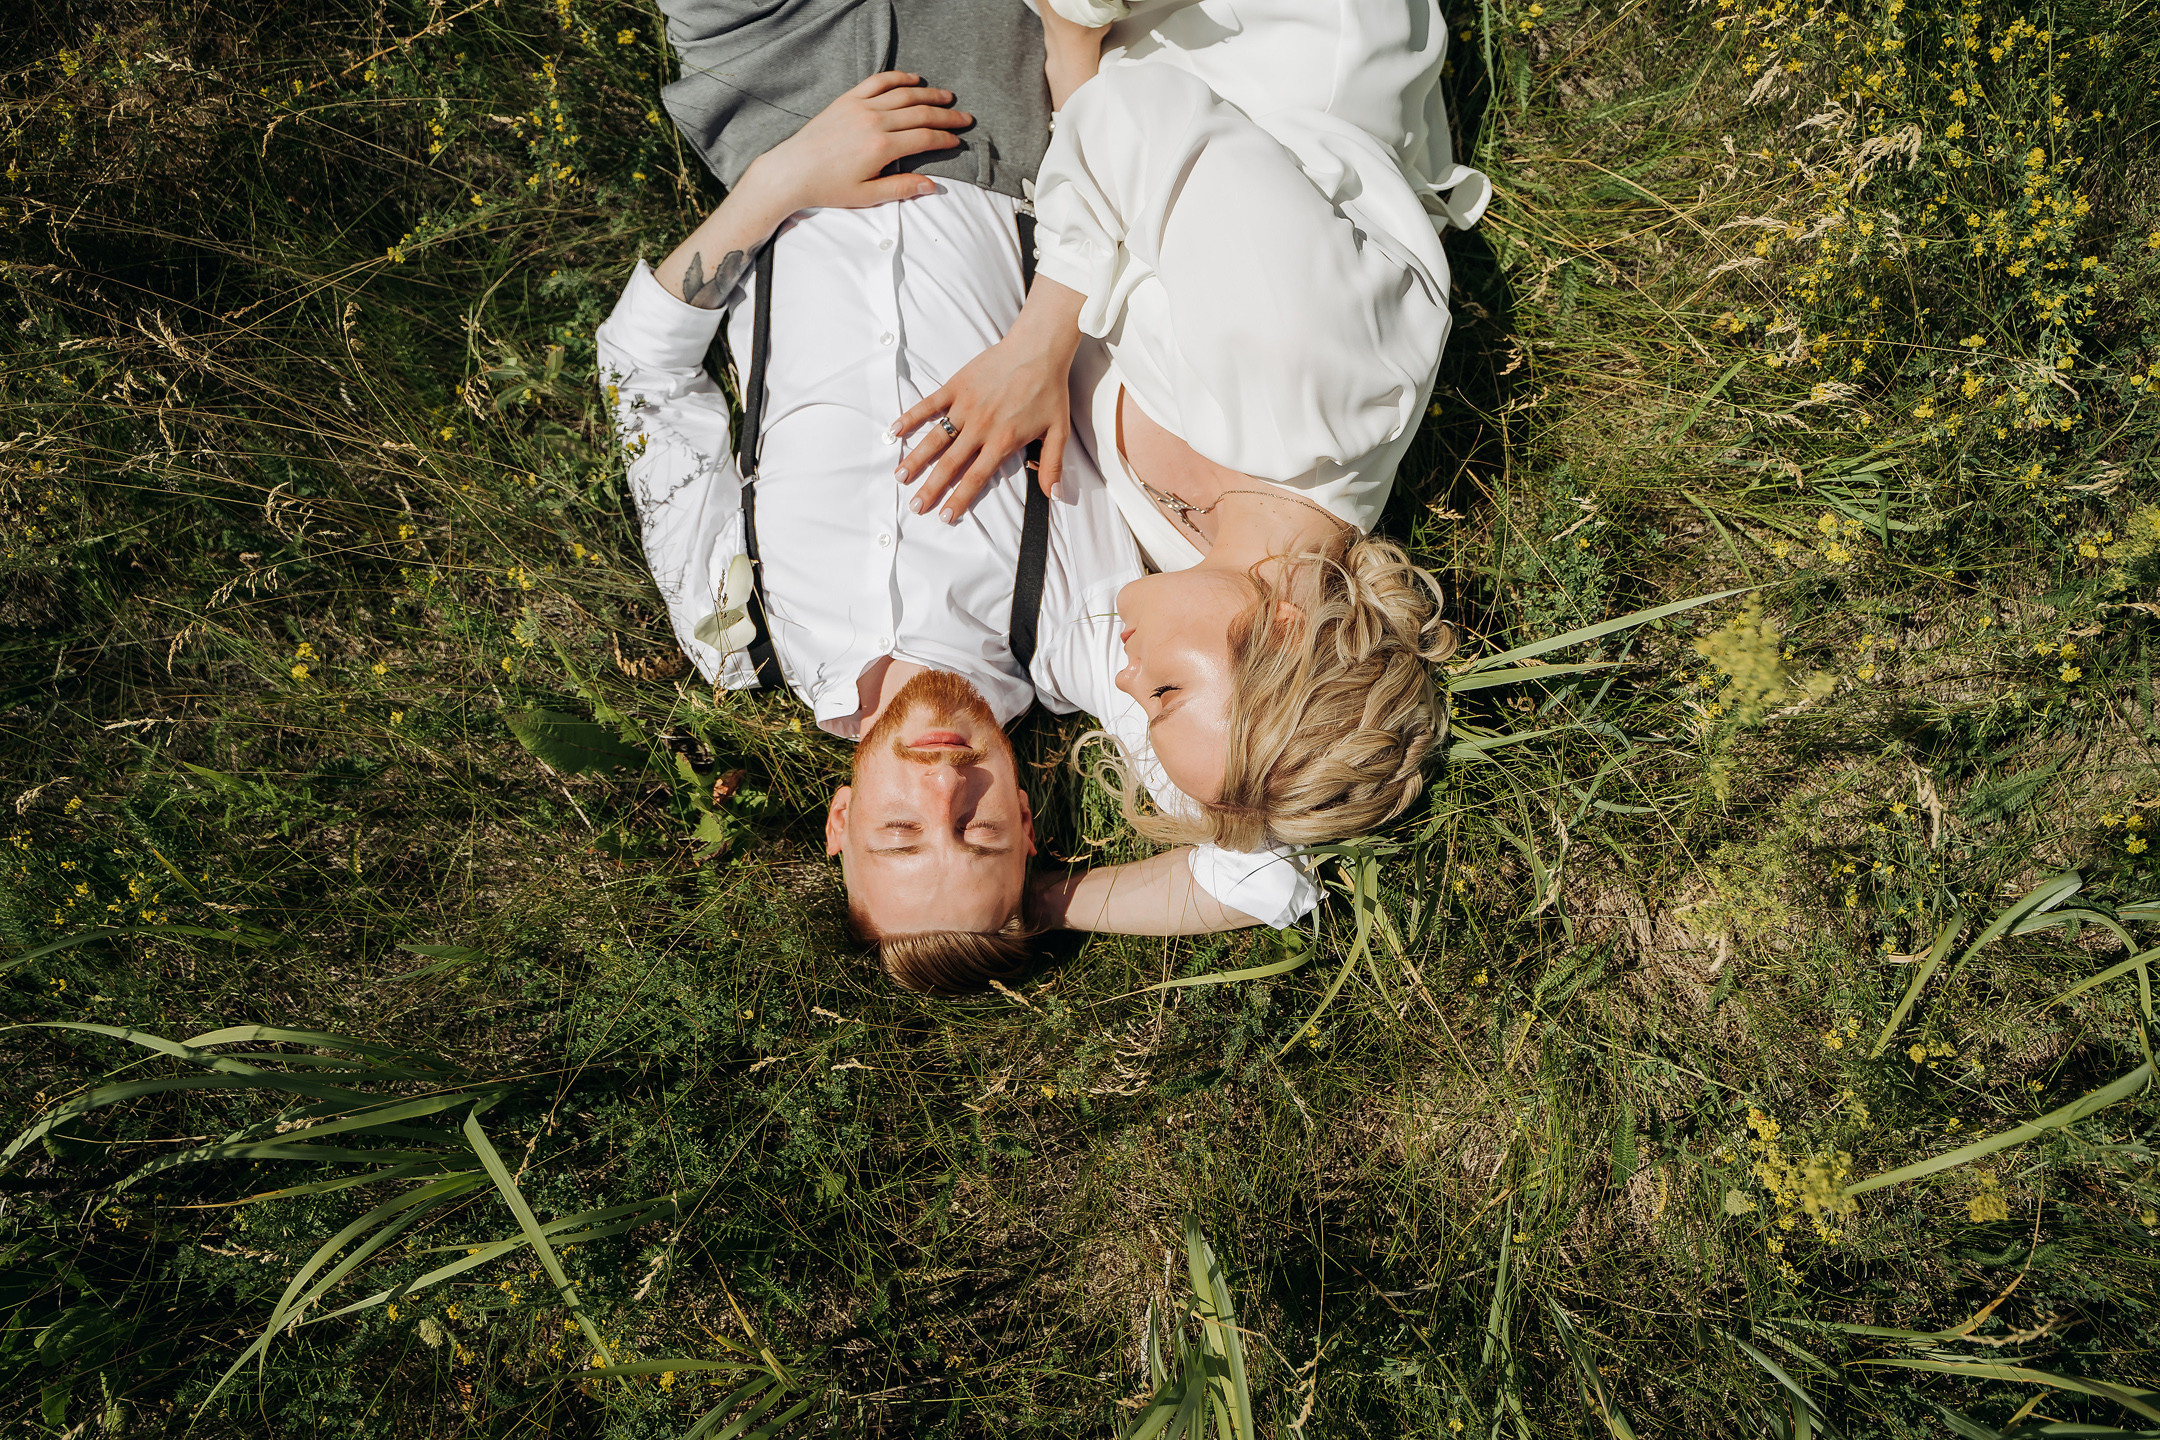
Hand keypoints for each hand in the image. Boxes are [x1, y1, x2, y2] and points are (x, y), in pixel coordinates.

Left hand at [743, 71, 971, 213]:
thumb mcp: (867, 196)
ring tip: (947, 97)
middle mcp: (874, 121)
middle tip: (965, 118)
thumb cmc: (828, 187)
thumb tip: (933, 186)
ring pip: (904, 94)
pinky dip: (898, 78)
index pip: (925, 138)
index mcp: (882, 147)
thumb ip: (902, 188)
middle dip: (946, 116)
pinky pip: (878, 82)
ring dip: (929, 94)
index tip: (958, 141)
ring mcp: (860, 106)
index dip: (945, 139)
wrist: (793, 171)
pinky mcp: (847, 99)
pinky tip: (914, 79)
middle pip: (920, 113)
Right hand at [892, 334, 1072, 519]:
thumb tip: (1054, 495)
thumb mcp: (1058, 431)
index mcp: (1002, 441)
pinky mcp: (956, 386)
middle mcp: (979, 427)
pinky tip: (895, 430)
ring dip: (916, 459)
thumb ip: (1053, 466)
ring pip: (935, 438)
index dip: (958, 499)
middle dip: (930, 488)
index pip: (975, 478)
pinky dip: (911, 417)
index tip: (944, 516)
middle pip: (950, 465)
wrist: (1038, 350)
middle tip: (916, 506)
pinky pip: (929, 404)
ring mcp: (965, 406)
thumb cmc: (1049, 390)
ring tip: (900, 476)